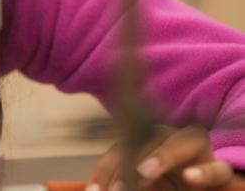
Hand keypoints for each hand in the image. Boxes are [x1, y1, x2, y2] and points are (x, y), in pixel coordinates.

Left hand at [86, 125, 235, 189]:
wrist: (197, 183)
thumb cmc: (163, 184)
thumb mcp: (138, 185)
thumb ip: (124, 184)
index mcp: (146, 141)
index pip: (121, 149)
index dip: (105, 169)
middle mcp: (170, 138)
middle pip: (147, 139)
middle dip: (129, 163)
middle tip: (118, 187)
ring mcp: (196, 151)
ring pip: (181, 142)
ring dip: (161, 156)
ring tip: (143, 172)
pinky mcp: (218, 169)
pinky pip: (216, 168)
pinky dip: (204, 172)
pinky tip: (190, 177)